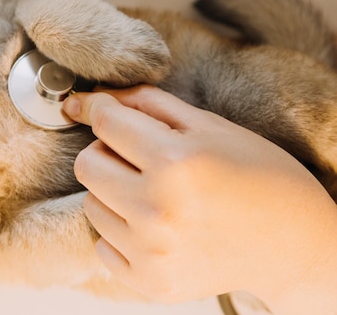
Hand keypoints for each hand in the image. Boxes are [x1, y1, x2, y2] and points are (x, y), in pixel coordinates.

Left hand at [63, 85, 336, 312]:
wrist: (293, 242)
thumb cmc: (255, 174)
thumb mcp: (208, 125)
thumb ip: (147, 104)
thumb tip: (89, 99)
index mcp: (175, 163)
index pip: (104, 123)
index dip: (102, 110)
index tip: (108, 110)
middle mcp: (158, 210)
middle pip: (87, 164)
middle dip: (107, 152)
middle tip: (140, 157)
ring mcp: (152, 252)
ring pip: (91, 204)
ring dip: (113, 192)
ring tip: (154, 193)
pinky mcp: (151, 282)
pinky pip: (102, 246)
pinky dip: (121, 231)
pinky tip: (154, 225)